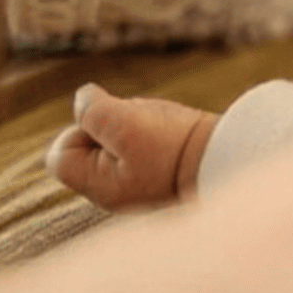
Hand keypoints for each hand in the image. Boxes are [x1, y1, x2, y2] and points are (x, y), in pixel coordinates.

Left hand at [45, 83, 218, 210]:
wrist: (232, 158)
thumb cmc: (177, 145)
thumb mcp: (127, 123)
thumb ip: (93, 110)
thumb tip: (82, 98)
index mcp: (99, 186)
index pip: (61, 154)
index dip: (80, 130)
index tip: (114, 126)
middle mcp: (113, 193)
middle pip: (89, 147)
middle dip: (110, 127)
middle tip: (143, 127)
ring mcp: (136, 188)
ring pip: (116, 145)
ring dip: (134, 128)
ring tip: (163, 130)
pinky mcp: (158, 178)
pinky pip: (140, 151)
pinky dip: (153, 136)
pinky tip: (173, 138)